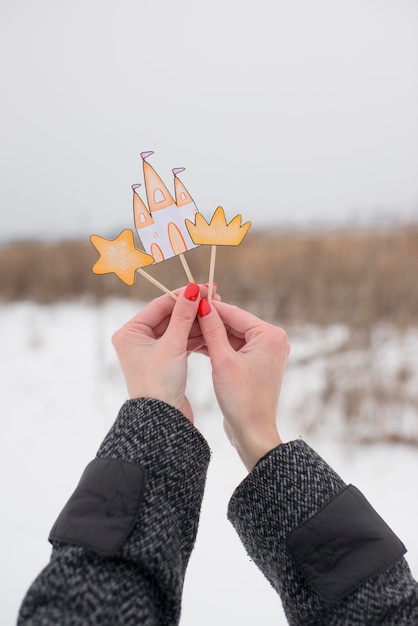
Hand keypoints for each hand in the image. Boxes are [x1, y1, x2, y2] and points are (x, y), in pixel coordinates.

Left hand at [112, 284, 209, 422]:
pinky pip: (181, 342)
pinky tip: (211, 330)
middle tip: (214, 297)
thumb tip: (191, 289)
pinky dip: (194, 337)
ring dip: (195, 322)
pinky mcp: (164, 363)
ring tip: (216, 312)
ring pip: (177, 329)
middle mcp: (137, 340)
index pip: (159, 305)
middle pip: (169, 316)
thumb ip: (183, 315)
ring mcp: (151, 352)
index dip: (183, 295)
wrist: (162, 420)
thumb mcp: (173, 345)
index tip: (203, 287)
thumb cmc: (160, 383)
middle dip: (191, 308)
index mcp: (130, 332)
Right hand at [198, 300, 289, 469]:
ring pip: (232, 335)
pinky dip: (217, 346)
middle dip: (209, 320)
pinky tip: (195, 344)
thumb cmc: (241, 399)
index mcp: (270, 335)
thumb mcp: (222, 361)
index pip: (234, 313)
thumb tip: (203, 304)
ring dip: (211, 334)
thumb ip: (212, 330)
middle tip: (183, 313)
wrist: (252, 433)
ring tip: (185, 329)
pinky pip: (234, 347)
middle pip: (234, 322)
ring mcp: (265, 352)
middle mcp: (272, 340)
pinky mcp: (256, 363)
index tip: (188, 299)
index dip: (209, 307)